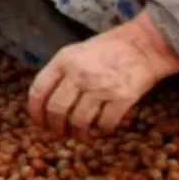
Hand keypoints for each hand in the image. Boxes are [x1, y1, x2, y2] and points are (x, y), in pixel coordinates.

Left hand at [28, 13, 178, 136]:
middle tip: (59, 133)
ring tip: (79, 134)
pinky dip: (101, 130)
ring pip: (78, 121)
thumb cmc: (106, 50)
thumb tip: (44, 103)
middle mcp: (79, 74)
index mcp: (63, 61)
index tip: (38, 123)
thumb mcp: (74, 53)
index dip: (35, 112)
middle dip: (54, 127)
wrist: (143, 45)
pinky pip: (105, 123)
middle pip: (56, 110)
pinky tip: (101, 128)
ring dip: (77, 133)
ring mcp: (100, 87)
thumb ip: (59, 74)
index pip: (38, 91)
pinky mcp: (122, 98)